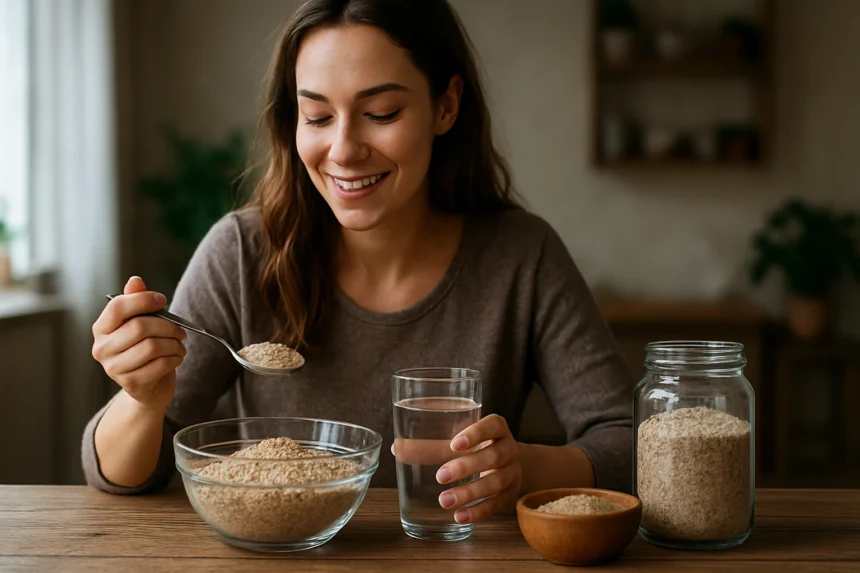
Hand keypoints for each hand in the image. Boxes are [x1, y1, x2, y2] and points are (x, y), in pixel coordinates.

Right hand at [91, 276, 186, 412]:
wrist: (148, 387)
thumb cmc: (144, 349)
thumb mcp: (140, 322)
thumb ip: (136, 301)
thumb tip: (135, 280)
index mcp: (101, 328)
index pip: (117, 307)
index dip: (143, 300)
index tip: (162, 300)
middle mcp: (102, 348)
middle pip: (139, 327)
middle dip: (167, 326)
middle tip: (180, 330)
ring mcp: (114, 368)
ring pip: (152, 346)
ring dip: (174, 344)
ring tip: (179, 345)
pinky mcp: (130, 383)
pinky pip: (159, 365)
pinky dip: (175, 358)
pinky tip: (176, 357)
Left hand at [435, 414, 521, 523]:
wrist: (507, 464)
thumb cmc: (476, 447)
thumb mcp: (458, 442)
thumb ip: (431, 446)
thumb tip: (397, 448)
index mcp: (497, 428)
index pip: (493, 425)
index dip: (476, 433)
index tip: (454, 444)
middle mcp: (509, 448)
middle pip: (493, 457)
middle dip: (466, 467)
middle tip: (440, 476)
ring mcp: (513, 472)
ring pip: (496, 482)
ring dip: (469, 493)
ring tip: (444, 501)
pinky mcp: (511, 493)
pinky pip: (498, 504)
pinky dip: (478, 511)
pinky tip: (460, 516)